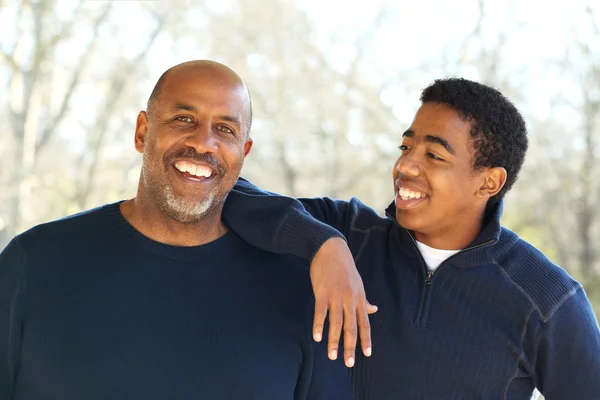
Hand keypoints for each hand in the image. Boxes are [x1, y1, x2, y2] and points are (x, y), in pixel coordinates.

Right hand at [310, 237, 377, 367]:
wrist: (330, 249)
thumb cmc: (344, 267)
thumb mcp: (358, 283)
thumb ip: (364, 300)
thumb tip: (374, 311)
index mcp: (359, 298)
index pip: (364, 323)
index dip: (366, 339)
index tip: (367, 354)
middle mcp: (349, 299)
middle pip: (351, 327)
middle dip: (350, 346)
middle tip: (348, 363)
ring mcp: (336, 296)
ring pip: (336, 322)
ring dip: (334, 340)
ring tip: (332, 355)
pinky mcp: (322, 292)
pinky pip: (321, 312)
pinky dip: (319, 325)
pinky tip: (317, 337)